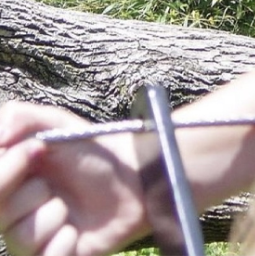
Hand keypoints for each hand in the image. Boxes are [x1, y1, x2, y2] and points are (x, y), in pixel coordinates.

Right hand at [0, 102, 145, 255]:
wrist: (134, 179)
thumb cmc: (93, 151)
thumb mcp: (56, 123)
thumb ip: (18, 117)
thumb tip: (0, 136)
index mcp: (6, 181)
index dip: (6, 169)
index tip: (35, 150)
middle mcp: (11, 213)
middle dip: (29, 193)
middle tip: (50, 184)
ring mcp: (31, 239)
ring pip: (20, 238)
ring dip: (53, 215)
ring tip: (71, 206)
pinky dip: (64, 243)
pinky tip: (77, 231)